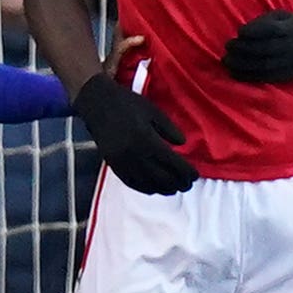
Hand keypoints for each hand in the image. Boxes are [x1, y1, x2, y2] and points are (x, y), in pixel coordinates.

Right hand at [70, 73, 195, 195]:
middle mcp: (135, 155)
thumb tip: (182, 144)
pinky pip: (131, 182)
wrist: (97, 103)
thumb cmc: (127, 104)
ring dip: (163, 189)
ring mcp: (122, 162)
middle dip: (178, 183)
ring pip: (147, 183)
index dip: (186, 173)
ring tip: (174, 189)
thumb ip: (169, 129)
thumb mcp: (154, 111)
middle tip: (187, 185)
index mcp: (147, 140)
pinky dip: (144, 188)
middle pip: (162, 177)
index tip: (195, 176)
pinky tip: (153, 189)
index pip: (173, 164)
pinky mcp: (112, 164)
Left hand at [222, 11, 292, 83]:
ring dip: (241, 64)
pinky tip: (234, 72)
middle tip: (228, 46)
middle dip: (243, 48)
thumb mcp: (283, 16)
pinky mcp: (288, 75)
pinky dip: (248, 76)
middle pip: (266, 49)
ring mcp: (292, 62)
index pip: (272, 30)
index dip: (253, 31)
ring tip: (226, 60)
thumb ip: (264, 21)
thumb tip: (242, 32)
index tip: (239, 32)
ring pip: (264, 65)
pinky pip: (266, 77)